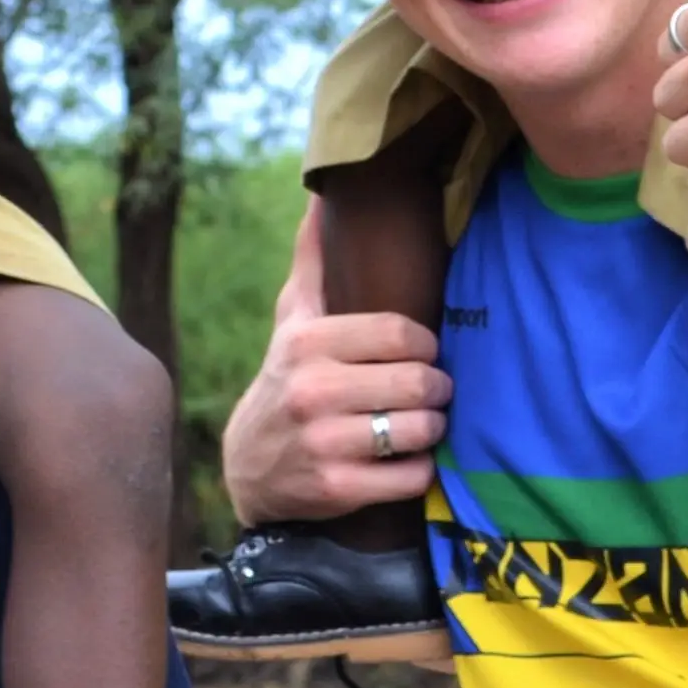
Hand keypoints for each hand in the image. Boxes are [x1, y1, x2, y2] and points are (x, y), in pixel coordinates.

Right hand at [216, 205, 449, 523]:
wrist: (250, 467)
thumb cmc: (287, 381)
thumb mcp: (292, 321)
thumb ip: (313, 263)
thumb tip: (321, 197)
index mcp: (306, 343)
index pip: (399, 333)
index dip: (424, 344)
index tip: (421, 352)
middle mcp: (312, 391)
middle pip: (417, 382)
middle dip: (437, 388)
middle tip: (432, 392)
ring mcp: (323, 444)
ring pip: (420, 430)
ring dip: (433, 429)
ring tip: (422, 424)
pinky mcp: (337, 489)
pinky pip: (412, 476)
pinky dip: (420, 471)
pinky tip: (404, 462)